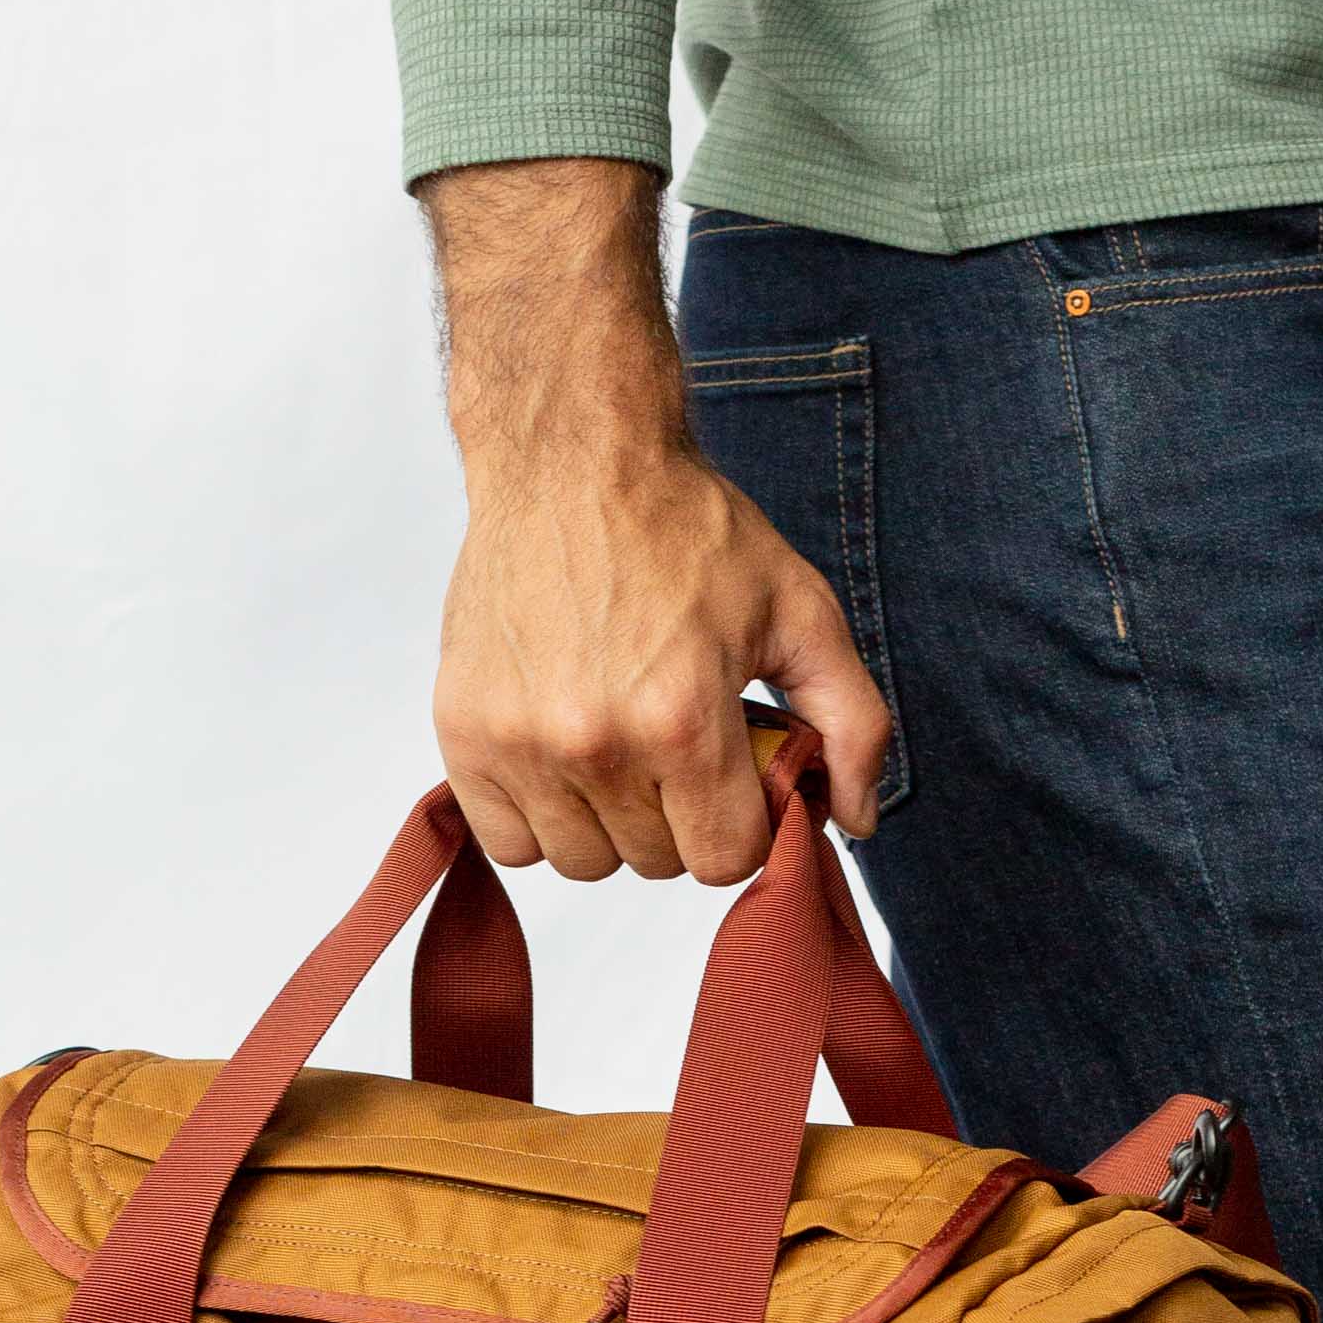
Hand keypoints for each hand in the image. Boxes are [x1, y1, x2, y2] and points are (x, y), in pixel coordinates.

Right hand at [422, 160, 891, 881]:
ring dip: (610, 821)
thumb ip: (852, 721)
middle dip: (680, 815)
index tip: (734, 774)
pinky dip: (540, 817)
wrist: (572, 458)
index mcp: (683, 720)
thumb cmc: (686, 528)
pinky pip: (511, 843)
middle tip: (675, 739)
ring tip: (619, 740)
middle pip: (656, 864)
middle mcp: (595, 742)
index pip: (725, 859)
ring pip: (584, 861)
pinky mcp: (465, 733)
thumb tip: (857, 819)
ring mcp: (521, 742)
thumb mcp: (801, 609)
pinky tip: (564, 753)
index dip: (742, 824)